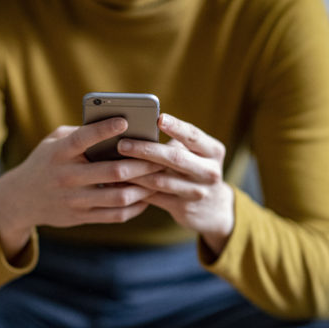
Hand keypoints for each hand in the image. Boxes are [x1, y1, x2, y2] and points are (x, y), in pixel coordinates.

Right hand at [0, 117, 162, 258]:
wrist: (20, 200)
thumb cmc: (45, 162)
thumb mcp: (53, 142)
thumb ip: (80, 133)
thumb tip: (115, 127)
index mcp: (59, 153)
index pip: (83, 139)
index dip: (105, 130)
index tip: (126, 121)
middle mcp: (67, 177)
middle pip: (112, 172)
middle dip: (141, 164)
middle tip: (161, 157)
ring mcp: (74, 200)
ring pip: (118, 197)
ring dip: (143, 188)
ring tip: (158, 178)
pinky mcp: (80, 217)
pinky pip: (115, 215)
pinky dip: (135, 207)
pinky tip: (146, 198)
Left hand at [118, 113, 234, 254]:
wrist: (214, 209)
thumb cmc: (196, 170)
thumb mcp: (198, 155)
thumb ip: (177, 144)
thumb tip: (139, 131)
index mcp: (213, 151)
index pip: (193, 136)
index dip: (176, 127)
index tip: (158, 118)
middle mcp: (209, 171)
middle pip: (175, 158)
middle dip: (146, 150)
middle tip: (122, 144)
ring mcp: (197, 192)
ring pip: (160, 180)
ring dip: (135, 172)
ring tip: (114, 164)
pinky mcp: (183, 209)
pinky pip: (154, 197)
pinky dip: (135, 189)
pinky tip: (119, 182)